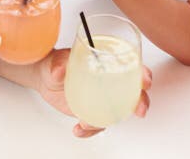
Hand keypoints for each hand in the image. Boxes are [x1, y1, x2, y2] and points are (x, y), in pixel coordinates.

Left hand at [36, 49, 151, 136]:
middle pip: (133, 92)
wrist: (45, 78)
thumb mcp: (56, 60)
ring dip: (110, 121)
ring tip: (87, 123)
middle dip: (141, 102)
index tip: (145, 80)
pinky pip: (97, 124)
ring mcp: (102, 98)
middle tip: (138, 110)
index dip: (142, 73)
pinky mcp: (92, 111)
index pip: (131, 66)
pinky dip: (89, 130)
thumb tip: (59, 70)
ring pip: (118, 112)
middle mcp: (109, 81)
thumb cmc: (56, 62)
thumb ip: (59, 64)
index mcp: (107, 62)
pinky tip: (78, 128)